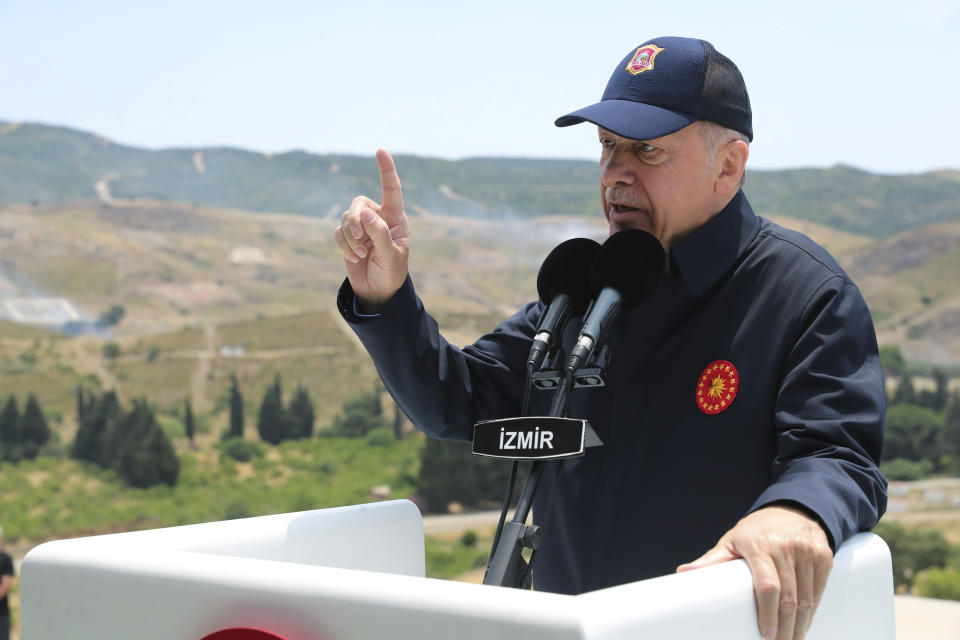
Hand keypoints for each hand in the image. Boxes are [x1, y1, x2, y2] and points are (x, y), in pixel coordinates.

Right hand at [334, 149, 410, 311]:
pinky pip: (338, 232)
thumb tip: (365, 213)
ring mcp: (361, 227)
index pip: (391, 190)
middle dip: (356, 220)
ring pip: (346, 218)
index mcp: (395, 219)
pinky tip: (354, 257)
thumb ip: (380, 233)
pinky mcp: (348, 238)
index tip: (381, 150)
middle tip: (362, 239)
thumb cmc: (391, 273)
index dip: (386, 170)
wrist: (378, 292)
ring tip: (362, 254)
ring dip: (351, 238)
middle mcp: (378, 218)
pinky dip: (344, 245)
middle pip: (359, 203)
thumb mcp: (391, 256)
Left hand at [676, 505, 832, 639]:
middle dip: (785, 627)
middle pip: (789, 597)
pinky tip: (804, 622)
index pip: (767, 585)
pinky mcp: (823, 556)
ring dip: (800, 623)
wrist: (792, 509)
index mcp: (759, 545)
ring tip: (792, 638)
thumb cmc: (757, 530)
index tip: (766, 634)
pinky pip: (819, 590)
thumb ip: (712, 560)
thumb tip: (683, 572)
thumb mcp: (732, 540)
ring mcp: (807, 552)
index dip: (768, 613)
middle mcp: (786, 547)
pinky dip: (813, 610)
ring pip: (807, 598)